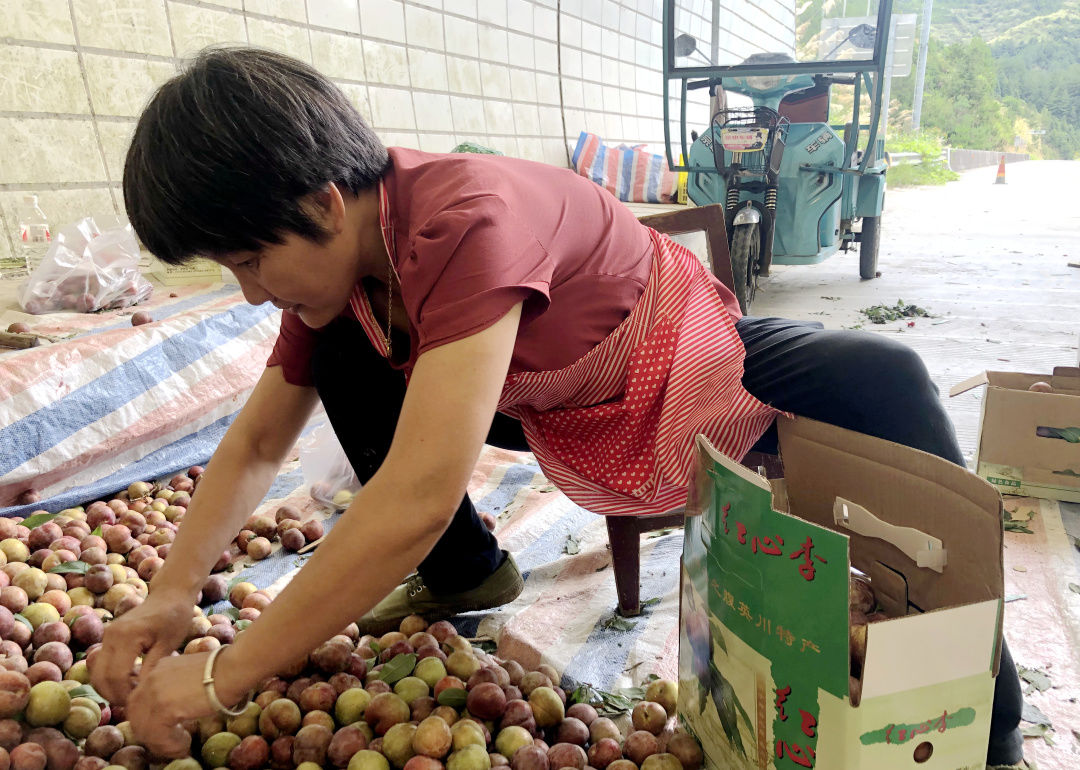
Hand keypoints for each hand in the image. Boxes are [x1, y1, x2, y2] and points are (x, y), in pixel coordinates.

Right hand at [91, 589, 195, 705]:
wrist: (169, 594)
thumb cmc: (175, 616)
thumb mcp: (170, 643)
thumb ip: (152, 666)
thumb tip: (140, 692)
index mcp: (127, 636)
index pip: (116, 675)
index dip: (124, 693)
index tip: (138, 702)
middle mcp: (111, 636)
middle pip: (101, 676)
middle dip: (114, 694)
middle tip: (133, 703)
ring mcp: (107, 636)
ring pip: (96, 672)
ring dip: (109, 687)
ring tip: (130, 694)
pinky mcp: (108, 637)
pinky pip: (101, 663)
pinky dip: (109, 676)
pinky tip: (128, 681)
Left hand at [126, 648, 254, 757]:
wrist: (234, 668)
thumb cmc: (224, 669)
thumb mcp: (192, 673)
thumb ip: (179, 686)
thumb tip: (178, 707)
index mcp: (158, 668)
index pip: (139, 699)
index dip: (147, 718)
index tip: (164, 729)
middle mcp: (151, 679)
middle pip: (135, 714)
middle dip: (149, 732)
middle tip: (168, 742)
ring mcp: (155, 693)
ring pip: (144, 729)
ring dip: (160, 743)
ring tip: (179, 746)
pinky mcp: (164, 708)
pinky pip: (157, 736)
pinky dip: (170, 746)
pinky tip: (184, 744)